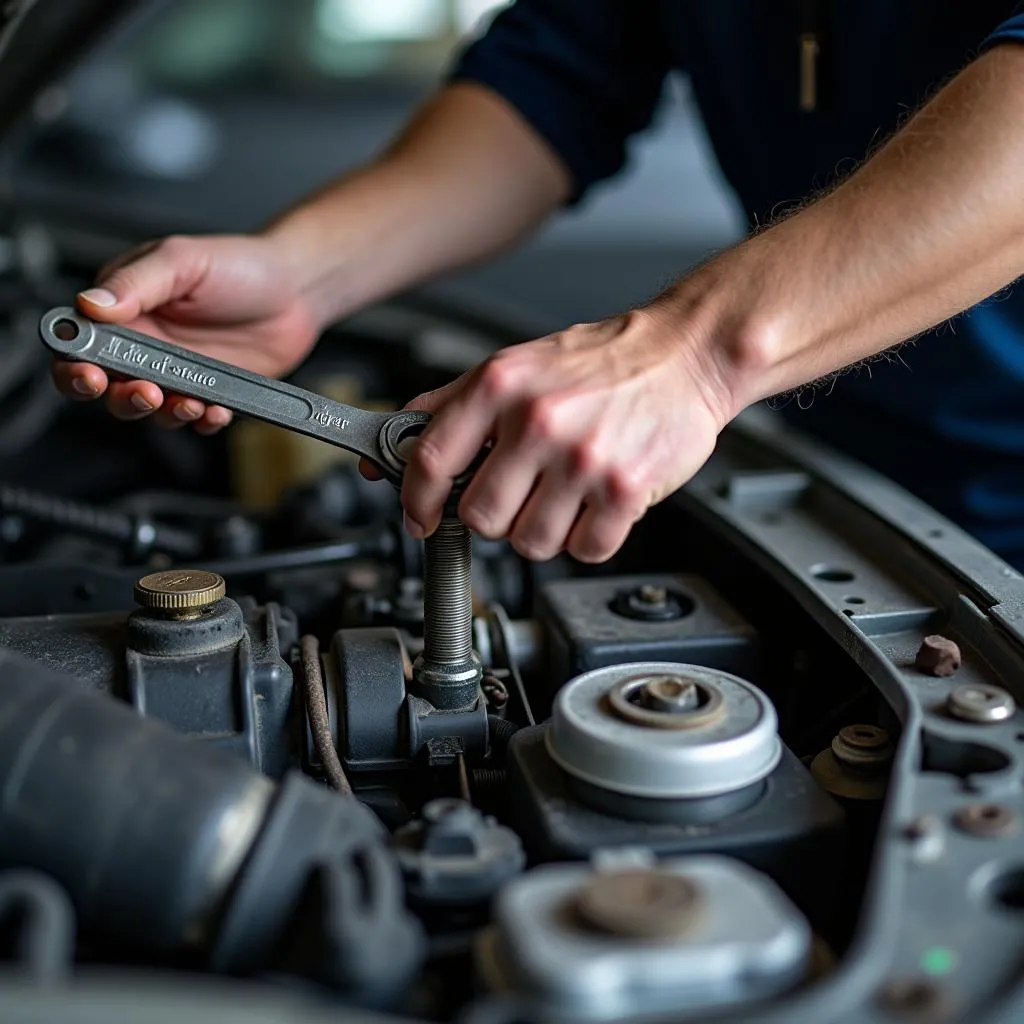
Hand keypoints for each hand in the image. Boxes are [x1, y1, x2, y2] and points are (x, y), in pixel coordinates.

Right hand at [51, 234, 320, 432]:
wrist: (296, 290)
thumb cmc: (239, 265)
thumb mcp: (182, 261)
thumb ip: (136, 283)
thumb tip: (90, 305)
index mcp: (124, 308)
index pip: (79, 343)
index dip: (73, 362)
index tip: (89, 372)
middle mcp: (144, 343)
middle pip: (107, 387)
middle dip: (118, 397)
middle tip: (143, 393)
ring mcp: (176, 371)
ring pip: (149, 409)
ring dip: (162, 412)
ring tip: (187, 401)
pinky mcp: (209, 391)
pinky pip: (195, 418)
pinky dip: (201, 420)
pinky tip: (214, 410)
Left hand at [398, 309, 734, 562]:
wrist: (685, 354)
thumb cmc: (602, 361)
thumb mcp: (514, 364)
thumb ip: (449, 404)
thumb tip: (391, 445)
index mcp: (501, 386)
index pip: (430, 460)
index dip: (415, 500)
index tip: (420, 517)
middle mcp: (539, 421)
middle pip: (481, 515)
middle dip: (495, 515)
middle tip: (518, 495)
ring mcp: (583, 459)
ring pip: (531, 542)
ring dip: (543, 530)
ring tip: (563, 496)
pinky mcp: (625, 491)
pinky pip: (585, 550)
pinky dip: (588, 538)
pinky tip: (595, 505)